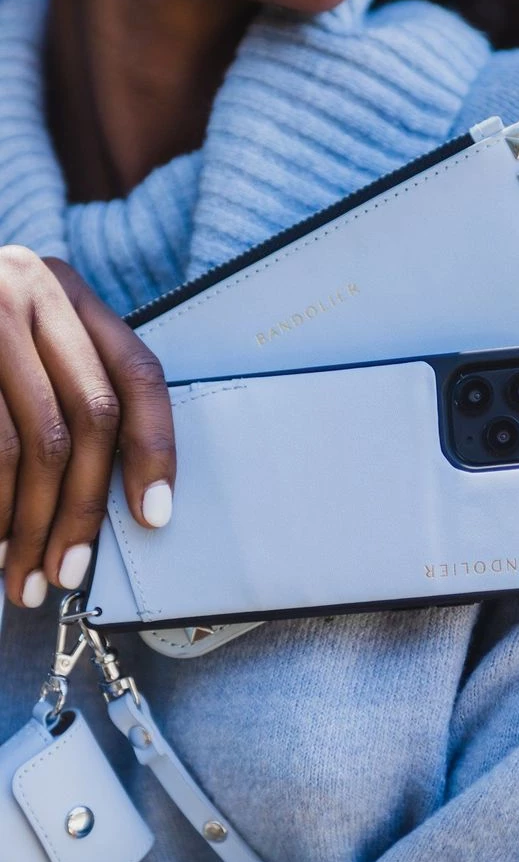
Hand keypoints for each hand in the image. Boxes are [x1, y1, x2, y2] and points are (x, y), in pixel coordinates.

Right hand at [0, 246, 175, 607]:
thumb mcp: (20, 335)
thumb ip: (65, 385)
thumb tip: (102, 492)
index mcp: (67, 291)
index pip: (137, 373)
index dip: (155, 448)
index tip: (155, 514)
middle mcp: (31, 292)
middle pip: (92, 416)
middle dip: (83, 506)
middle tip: (68, 569)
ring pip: (36, 442)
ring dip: (32, 521)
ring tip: (22, 570)